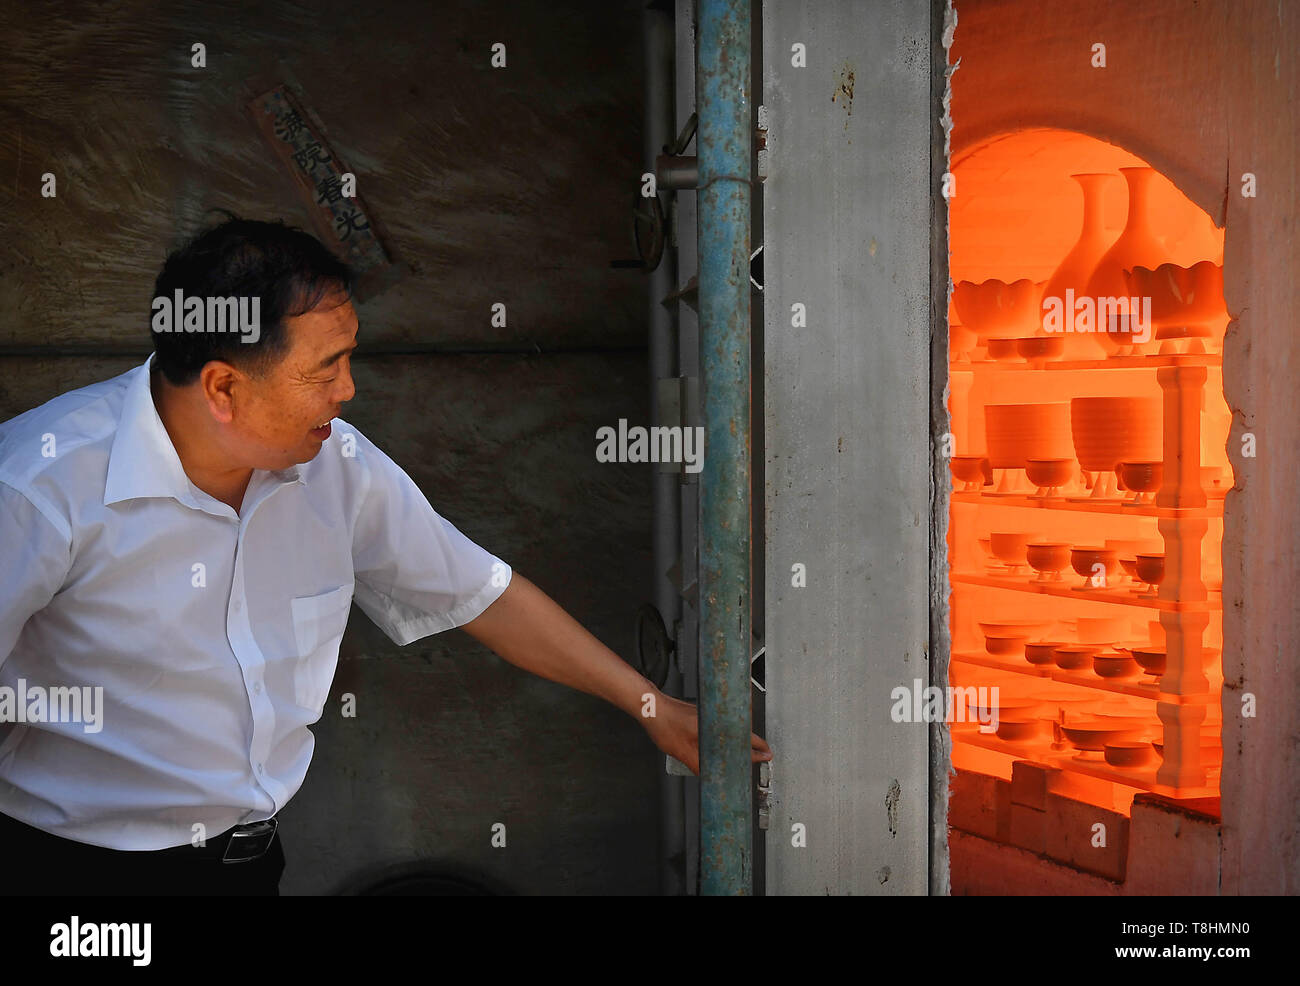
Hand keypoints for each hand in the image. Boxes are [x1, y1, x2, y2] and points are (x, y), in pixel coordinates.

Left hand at [640, 692, 772, 776]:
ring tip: (746, 750)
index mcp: (716, 725)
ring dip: (740, 737)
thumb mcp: (682, 752)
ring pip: (732, 725)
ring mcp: (710, 712)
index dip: (757, 749)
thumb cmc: (664, 724)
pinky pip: (722, 722)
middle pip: (743, 729)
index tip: (767, 755)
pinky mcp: (703, 711)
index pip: (745, 737)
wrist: (652, 707)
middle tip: (762, 753)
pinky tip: (722, 742)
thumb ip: (698, 765)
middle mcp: (716, 715)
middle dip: (754, 742)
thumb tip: (710, 776)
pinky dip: (727, 732)